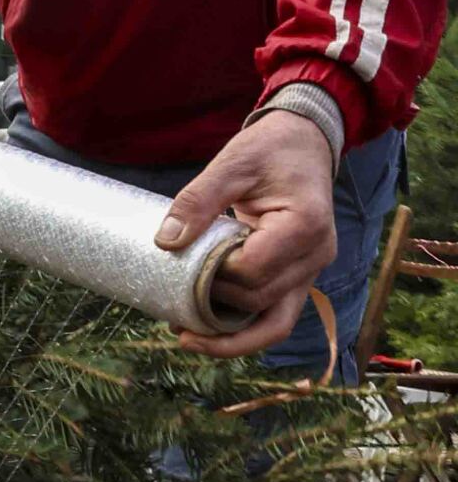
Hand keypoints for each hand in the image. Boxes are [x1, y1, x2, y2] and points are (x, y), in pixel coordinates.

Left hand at [155, 112, 338, 357]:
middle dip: (215, 306)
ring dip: (230, 337)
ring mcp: (312, 271)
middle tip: (171, 301)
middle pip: (259, 301)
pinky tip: (209, 331)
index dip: (214, 275)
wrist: (305, 144)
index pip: (253, 271)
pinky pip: (275, 317)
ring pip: (275, 325)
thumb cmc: (271, 150)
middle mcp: (316, 255)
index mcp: (305, 225)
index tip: (184, 259)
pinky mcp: (300, 278)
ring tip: (186, 337)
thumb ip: (198, 201)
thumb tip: (165, 242)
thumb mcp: (231, 164)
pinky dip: (244, 331)